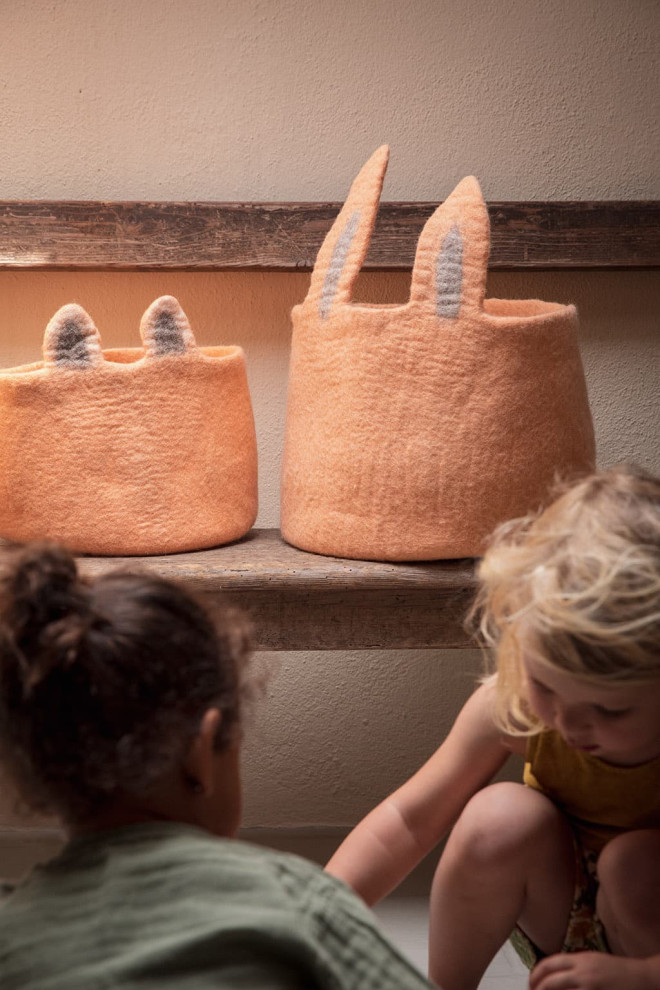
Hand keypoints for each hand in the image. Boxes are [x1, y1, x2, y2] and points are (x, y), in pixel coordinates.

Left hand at [529, 951, 651, 989]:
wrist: (639, 977)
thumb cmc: (615, 970)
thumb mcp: (592, 961)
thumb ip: (574, 966)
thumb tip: (553, 974)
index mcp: (580, 959)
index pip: (549, 964)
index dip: (536, 974)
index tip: (531, 982)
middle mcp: (583, 972)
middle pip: (551, 981)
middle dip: (538, 989)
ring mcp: (590, 987)